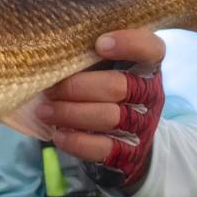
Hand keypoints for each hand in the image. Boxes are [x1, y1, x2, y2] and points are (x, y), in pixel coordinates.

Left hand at [37, 29, 165, 186]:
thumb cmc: (106, 88)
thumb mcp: (106, 67)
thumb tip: (48, 46)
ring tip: (44, 111)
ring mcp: (141, 124)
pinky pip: (103, 148)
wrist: (129, 137)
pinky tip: (57, 135)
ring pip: (109, 117)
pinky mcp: (129, 152)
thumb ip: (88, 53)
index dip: (129, 44)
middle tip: (51, 89)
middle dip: (78, 87)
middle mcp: (149, 94)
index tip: (99, 44)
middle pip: (119, 86)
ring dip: (71, 113)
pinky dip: (77, 142)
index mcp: (147, 66)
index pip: (151, 49)